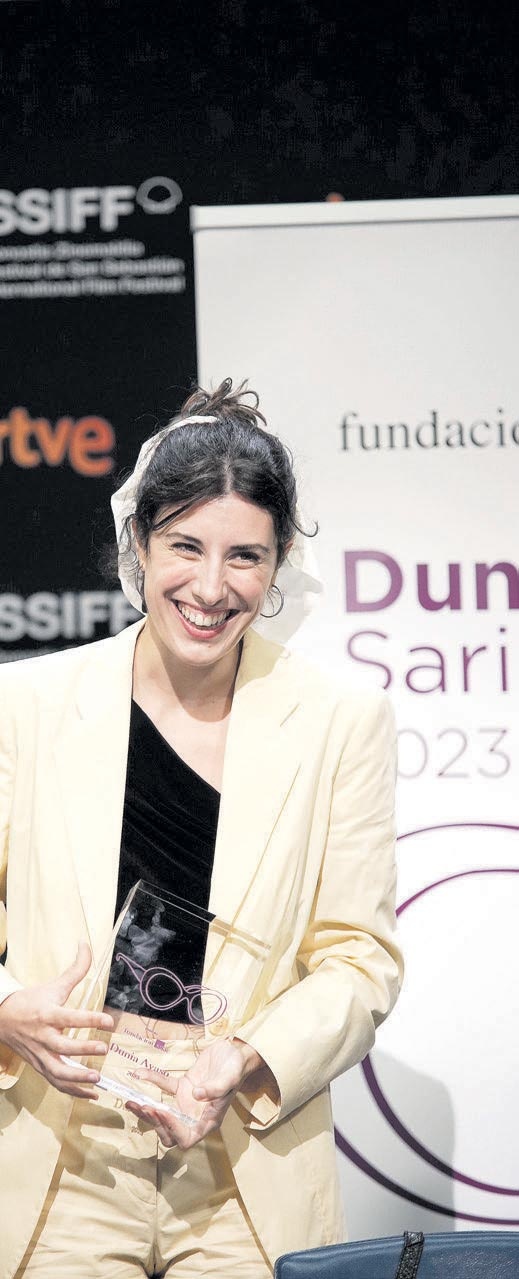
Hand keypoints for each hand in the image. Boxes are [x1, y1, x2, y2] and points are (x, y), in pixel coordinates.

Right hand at [0, 942, 113, 1098]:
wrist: (2, 1018)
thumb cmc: (32, 1000)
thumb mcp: (54, 985)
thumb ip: (76, 969)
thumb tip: (86, 944)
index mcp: (48, 1014)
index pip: (70, 1017)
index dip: (90, 1020)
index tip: (110, 1021)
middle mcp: (43, 1037)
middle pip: (62, 1047)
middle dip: (83, 1050)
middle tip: (104, 1048)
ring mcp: (40, 1055)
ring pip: (57, 1072)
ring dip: (77, 1078)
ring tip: (97, 1079)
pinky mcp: (40, 1067)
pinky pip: (56, 1083)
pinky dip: (73, 1090)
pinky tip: (92, 1092)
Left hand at [126, 1037, 268, 1149]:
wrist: (235, 1051)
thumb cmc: (236, 1067)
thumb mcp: (229, 1078)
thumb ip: (215, 1088)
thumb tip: (197, 1096)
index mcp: (209, 1121)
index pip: (187, 1138)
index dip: (173, 1131)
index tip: (163, 1113)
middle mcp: (195, 1116)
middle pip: (170, 1133)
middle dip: (154, 1124)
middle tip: (143, 1108)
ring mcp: (187, 1103)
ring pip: (162, 1115)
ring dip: (147, 1111)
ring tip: (131, 1102)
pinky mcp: (183, 1087)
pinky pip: (165, 1087)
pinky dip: (153, 1080)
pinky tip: (140, 1073)